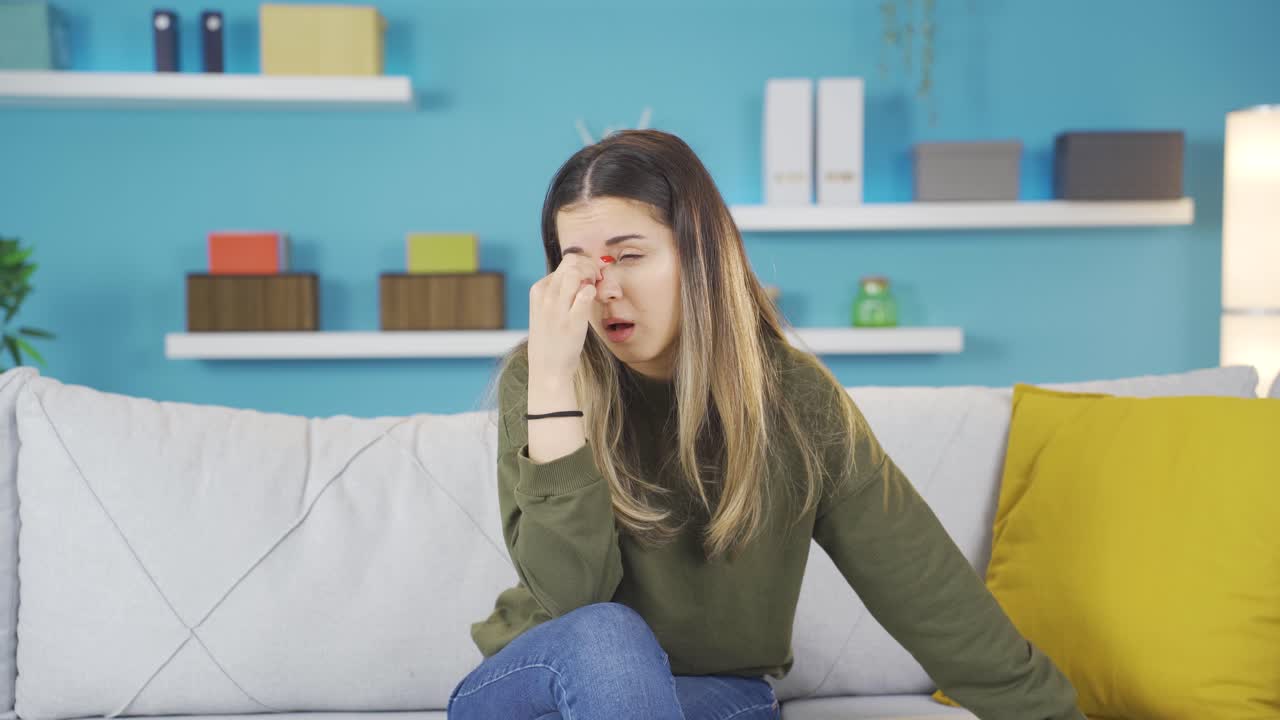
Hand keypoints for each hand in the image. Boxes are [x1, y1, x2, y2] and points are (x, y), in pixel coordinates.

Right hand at [528, 254, 600, 387]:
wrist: (547, 368)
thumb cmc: (549, 340)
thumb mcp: (544, 311)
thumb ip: (557, 293)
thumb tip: (579, 277)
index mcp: (538, 291)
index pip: (563, 264)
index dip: (582, 266)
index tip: (590, 276)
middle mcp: (546, 296)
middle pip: (571, 263)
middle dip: (589, 265)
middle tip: (596, 278)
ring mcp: (558, 308)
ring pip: (576, 273)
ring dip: (592, 275)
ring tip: (596, 286)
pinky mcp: (573, 320)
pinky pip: (587, 293)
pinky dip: (593, 292)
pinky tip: (593, 300)